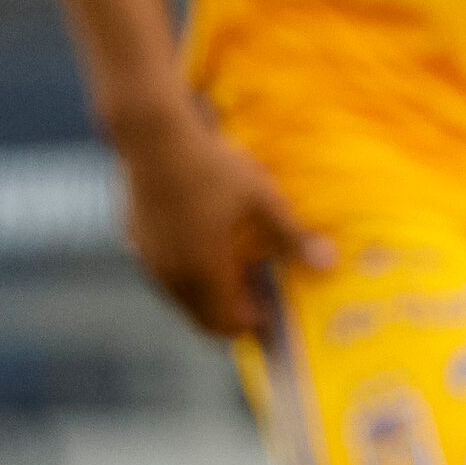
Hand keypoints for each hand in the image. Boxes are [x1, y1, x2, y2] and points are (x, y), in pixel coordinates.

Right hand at [112, 106, 329, 336]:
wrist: (154, 140)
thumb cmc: (213, 168)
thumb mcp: (261, 199)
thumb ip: (291, 236)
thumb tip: (328, 264)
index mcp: (203, 272)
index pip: (227, 324)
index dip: (253, 322)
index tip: (275, 307)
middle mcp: (171, 278)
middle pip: (204, 317)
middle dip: (234, 311)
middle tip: (262, 287)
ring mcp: (150, 262)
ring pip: (184, 298)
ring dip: (211, 292)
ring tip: (239, 263)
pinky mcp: (137, 245)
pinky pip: (167, 275)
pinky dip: (190, 273)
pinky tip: (208, 243)